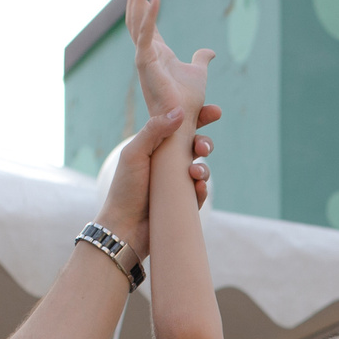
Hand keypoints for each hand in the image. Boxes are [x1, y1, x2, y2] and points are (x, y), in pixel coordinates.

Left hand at [95, 103, 217, 256]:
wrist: (124, 228)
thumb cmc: (125, 189)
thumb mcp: (135, 154)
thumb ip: (154, 130)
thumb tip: (180, 111)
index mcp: (156, 147)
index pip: (181, 127)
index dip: (199, 118)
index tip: (214, 112)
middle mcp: (168, 163)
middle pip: (195, 146)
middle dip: (205, 143)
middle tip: (203, 147)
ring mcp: (176, 183)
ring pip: (201, 169)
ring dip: (203, 168)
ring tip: (194, 172)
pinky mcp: (183, 203)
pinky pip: (200, 193)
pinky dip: (202, 189)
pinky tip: (198, 188)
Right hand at [126, 0, 214, 129]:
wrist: (181, 121)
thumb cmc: (187, 102)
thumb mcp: (198, 73)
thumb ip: (201, 59)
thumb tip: (208, 52)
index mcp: (156, 53)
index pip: (147, 24)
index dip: (145, 6)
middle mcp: (146, 54)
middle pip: (137, 20)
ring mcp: (144, 58)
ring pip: (136, 23)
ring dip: (138, 0)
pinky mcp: (146, 64)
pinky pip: (146, 35)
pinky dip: (150, 17)